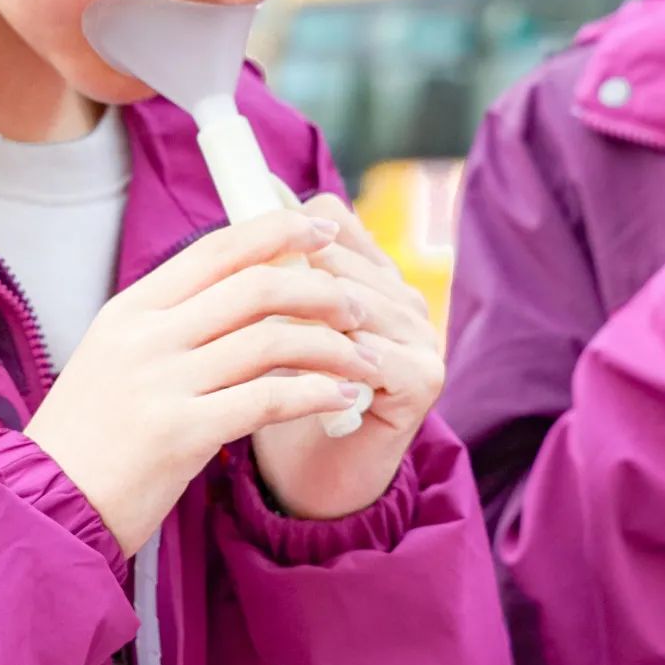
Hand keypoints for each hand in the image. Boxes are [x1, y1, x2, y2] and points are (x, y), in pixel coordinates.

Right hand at [25, 208, 380, 555]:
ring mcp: (160, 384)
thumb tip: (241, 289)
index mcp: (131, 310)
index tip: (322, 228)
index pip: (216, 249)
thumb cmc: (90, 437)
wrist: (46, 508)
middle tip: (357, 303)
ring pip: (270, 341)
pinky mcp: (178, 435)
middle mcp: (145, 337)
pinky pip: (266, 401)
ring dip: (331, 345)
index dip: (276, 231)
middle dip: (320, 287)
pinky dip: (315, 393)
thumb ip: (170, 325)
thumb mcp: (115, 359)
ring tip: (365, 357)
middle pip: (254, 286)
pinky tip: (343, 397)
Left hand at [252, 194, 444, 521]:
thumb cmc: (285, 393)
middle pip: (338, 260)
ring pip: (353, 303)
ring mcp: (421, 334)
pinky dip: (337, 362)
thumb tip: (256, 187)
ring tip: (259, 341)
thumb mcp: (272, 321)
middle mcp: (403, 295)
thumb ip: (276, 265)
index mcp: (371, 270)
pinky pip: (376, 355)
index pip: (330, 220)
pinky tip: (308, 375)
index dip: (283, 228)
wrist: (310, 476)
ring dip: (304, 320)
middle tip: (239, 305)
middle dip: (287, 278)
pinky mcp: (425, 378)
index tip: (240, 241)